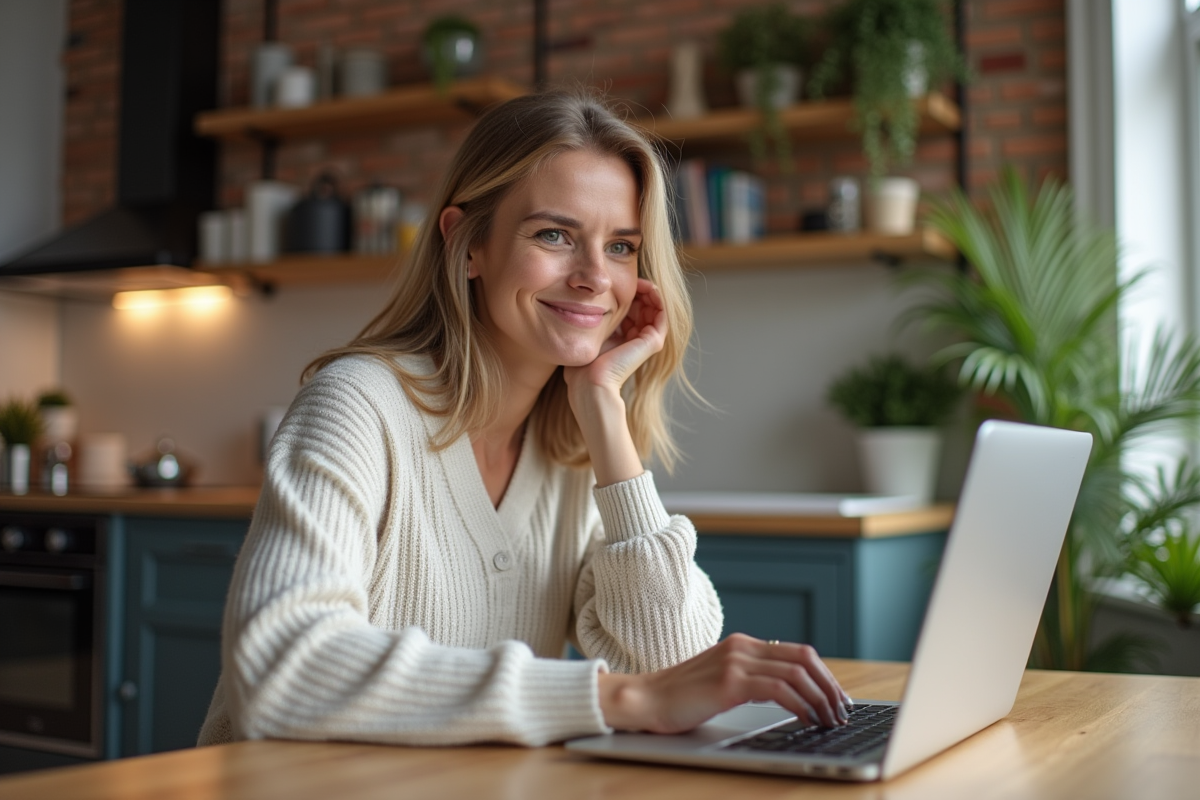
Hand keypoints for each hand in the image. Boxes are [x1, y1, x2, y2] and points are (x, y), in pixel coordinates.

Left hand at [563, 278, 666, 395]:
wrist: (590, 382)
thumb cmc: (584, 363)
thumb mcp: (590, 333)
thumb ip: (596, 319)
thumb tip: (587, 299)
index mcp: (624, 338)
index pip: (632, 309)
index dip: (628, 293)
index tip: (619, 281)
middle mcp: (638, 339)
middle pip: (644, 306)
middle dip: (639, 290)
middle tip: (632, 278)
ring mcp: (647, 341)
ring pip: (654, 308)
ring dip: (649, 291)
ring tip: (639, 281)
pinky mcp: (653, 341)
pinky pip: (661, 313)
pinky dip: (656, 297)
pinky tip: (647, 286)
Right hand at [597, 633, 851, 734]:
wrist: (644, 700)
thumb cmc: (679, 699)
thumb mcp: (720, 681)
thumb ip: (748, 678)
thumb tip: (786, 694)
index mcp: (742, 644)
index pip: (797, 653)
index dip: (824, 675)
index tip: (837, 698)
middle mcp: (742, 647)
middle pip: (804, 658)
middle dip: (830, 686)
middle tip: (841, 711)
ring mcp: (735, 662)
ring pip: (796, 673)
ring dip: (820, 698)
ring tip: (829, 720)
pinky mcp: (729, 682)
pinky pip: (778, 689)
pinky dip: (799, 705)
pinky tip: (806, 720)